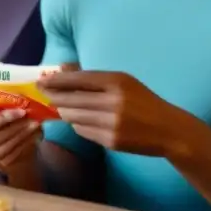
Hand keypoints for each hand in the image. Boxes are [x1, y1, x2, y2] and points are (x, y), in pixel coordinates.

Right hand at [0, 99, 39, 173]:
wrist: (24, 141)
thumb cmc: (14, 116)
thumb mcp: (12, 103)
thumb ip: (9, 97)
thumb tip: (22, 88)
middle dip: (1, 119)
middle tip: (22, 112)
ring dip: (16, 131)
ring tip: (34, 122)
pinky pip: (7, 151)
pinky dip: (23, 140)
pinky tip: (34, 133)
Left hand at [38, 70, 184, 156]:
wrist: (167, 129)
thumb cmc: (143, 101)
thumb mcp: (124, 82)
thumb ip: (94, 78)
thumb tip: (62, 69)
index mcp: (118, 81)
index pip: (79, 79)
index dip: (58, 80)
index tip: (42, 80)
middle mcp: (114, 101)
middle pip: (72, 99)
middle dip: (55, 97)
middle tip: (44, 94)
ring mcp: (112, 123)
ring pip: (74, 116)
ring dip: (66, 112)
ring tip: (64, 107)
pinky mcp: (111, 141)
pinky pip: (83, 131)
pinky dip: (79, 125)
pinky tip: (82, 121)